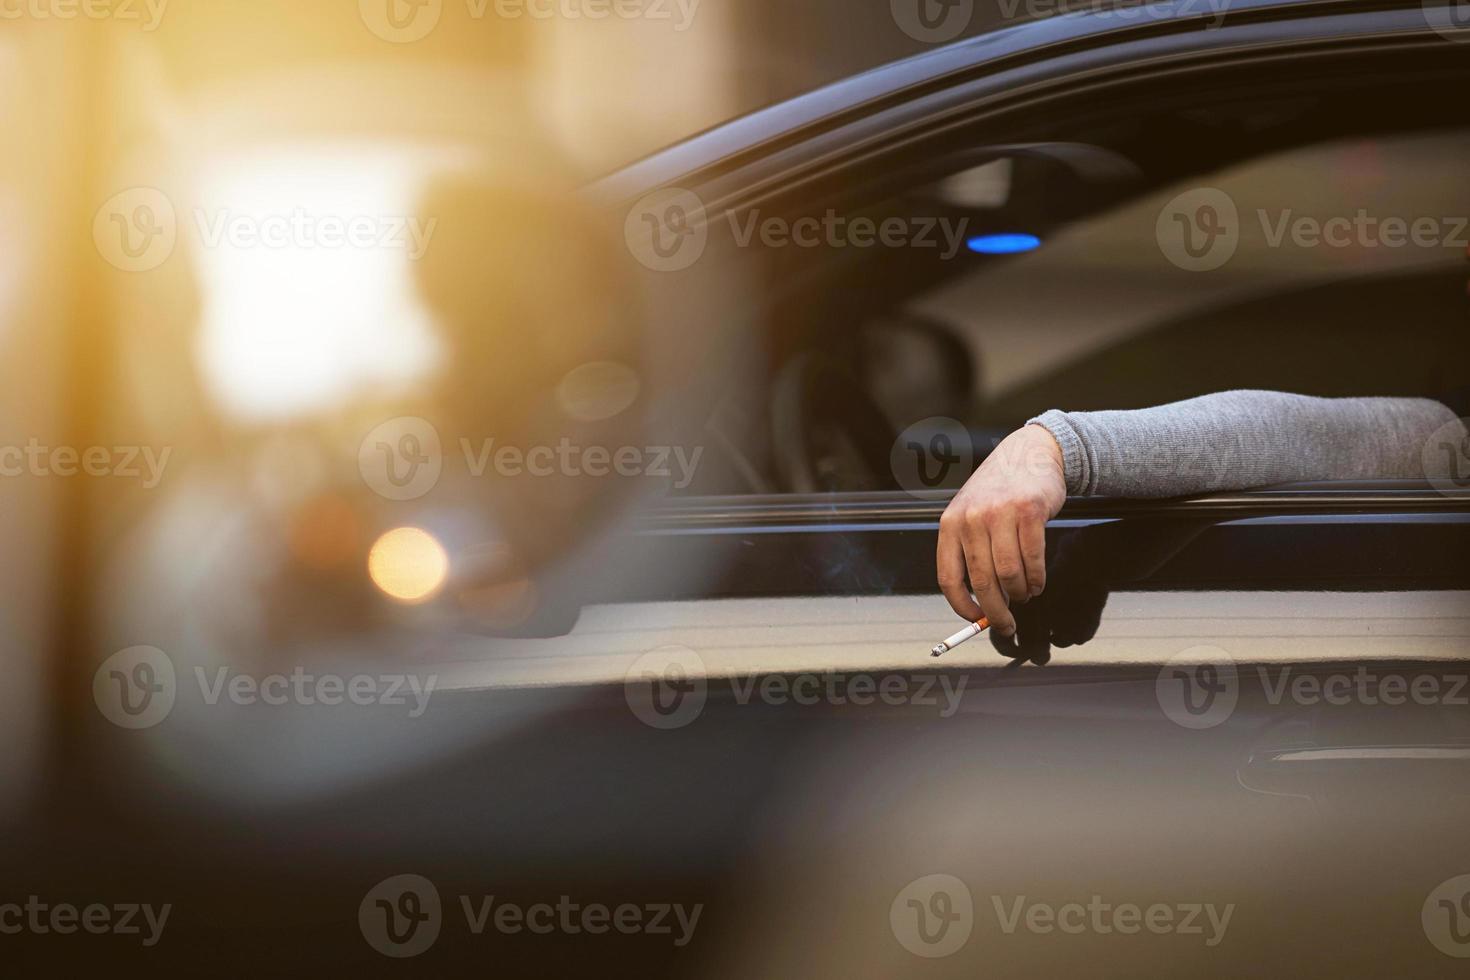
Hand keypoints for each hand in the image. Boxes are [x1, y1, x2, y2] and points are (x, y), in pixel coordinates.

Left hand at [937, 424, 1066, 634]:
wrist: (1029, 452)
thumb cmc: (999, 491)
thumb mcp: (971, 515)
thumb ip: (971, 553)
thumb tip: (980, 602)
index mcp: (950, 524)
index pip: (948, 578)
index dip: (962, 606)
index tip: (975, 621)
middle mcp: (972, 519)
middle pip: (982, 581)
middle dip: (996, 611)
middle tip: (1006, 625)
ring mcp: (1001, 513)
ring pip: (1009, 573)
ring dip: (1020, 593)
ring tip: (1024, 595)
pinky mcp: (1030, 511)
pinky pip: (1033, 558)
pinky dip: (1037, 579)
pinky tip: (1037, 583)